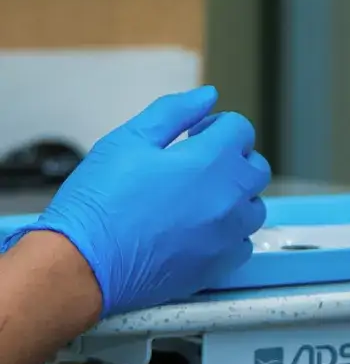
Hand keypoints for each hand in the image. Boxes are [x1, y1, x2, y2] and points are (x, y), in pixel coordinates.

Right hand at [10, 87, 269, 314]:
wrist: (80, 265)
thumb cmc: (98, 204)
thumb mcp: (128, 140)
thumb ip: (173, 111)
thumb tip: (206, 97)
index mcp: (210, 161)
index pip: (240, 129)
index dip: (216, 126)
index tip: (195, 136)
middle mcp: (228, 197)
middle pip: (255, 167)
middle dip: (232, 159)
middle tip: (198, 165)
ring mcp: (226, 234)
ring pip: (253, 207)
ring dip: (235, 197)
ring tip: (198, 199)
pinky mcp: (216, 267)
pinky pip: (242, 244)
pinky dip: (230, 235)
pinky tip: (200, 232)